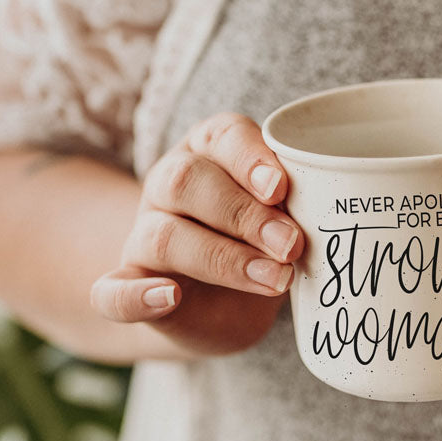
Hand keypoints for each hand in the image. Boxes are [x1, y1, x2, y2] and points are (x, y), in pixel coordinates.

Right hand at [90, 113, 303, 357]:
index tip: (281, 187)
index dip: (250, 158)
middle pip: (187, 182)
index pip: (223, 136)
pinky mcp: (131, 286)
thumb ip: (294, 206)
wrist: (221, 304)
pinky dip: (135, 296)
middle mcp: (170, 185)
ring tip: (274, 279)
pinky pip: (112, 291)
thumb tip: (329, 214)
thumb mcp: (284, 215)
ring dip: (222, 258)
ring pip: (162, 235)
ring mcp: (144, 235)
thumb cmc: (262, 241)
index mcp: (211, 151)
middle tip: (291, 244)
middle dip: (244, 213)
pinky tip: (169, 298)